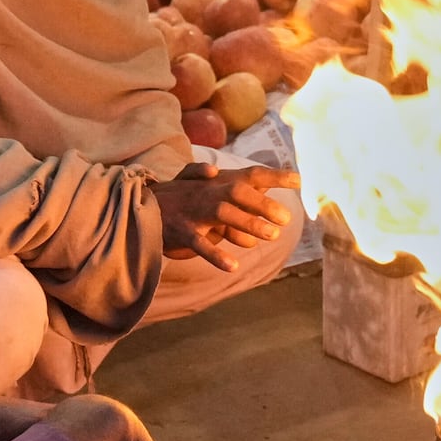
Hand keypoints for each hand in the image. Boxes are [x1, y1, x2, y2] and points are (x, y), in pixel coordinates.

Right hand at [154, 164, 296, 262]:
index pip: (250, 175)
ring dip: (248, 224)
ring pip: (223, 214)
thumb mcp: (206, 190)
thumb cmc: (180, 201)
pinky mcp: (181, 232)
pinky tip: (233, 266)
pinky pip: (200, 243)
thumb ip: (231, 194)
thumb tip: (254, 210)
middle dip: (262, 204)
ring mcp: (193, 212)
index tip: (300, 180)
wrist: (140, 209)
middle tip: (286, 219)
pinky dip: (216, 254)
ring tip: (272, 236)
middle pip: (237, 192)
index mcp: (216, 183)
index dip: (275, 176)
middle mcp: (206, 193)